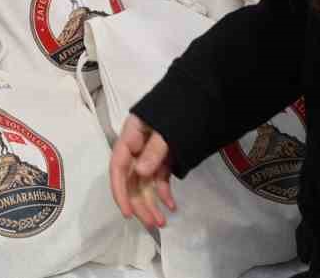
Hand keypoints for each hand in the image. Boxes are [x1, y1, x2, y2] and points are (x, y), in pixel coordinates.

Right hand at [109, 114, 176, 229]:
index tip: (128, 213)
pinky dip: (164, 193)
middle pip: (131, 179)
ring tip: (163, 222)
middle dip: (140, 203)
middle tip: (151, 223)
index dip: (120, 191)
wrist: (201, 96)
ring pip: (144, 183)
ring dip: (152, 203)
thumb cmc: (179, 107)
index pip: (118, 166)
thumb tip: (140, 172)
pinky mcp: (163, 159)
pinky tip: (172, 206)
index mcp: (131, 135)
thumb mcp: (166, 128)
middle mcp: (136, 146)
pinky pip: (159, 179)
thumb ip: (154, 150)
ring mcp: (149, 153)